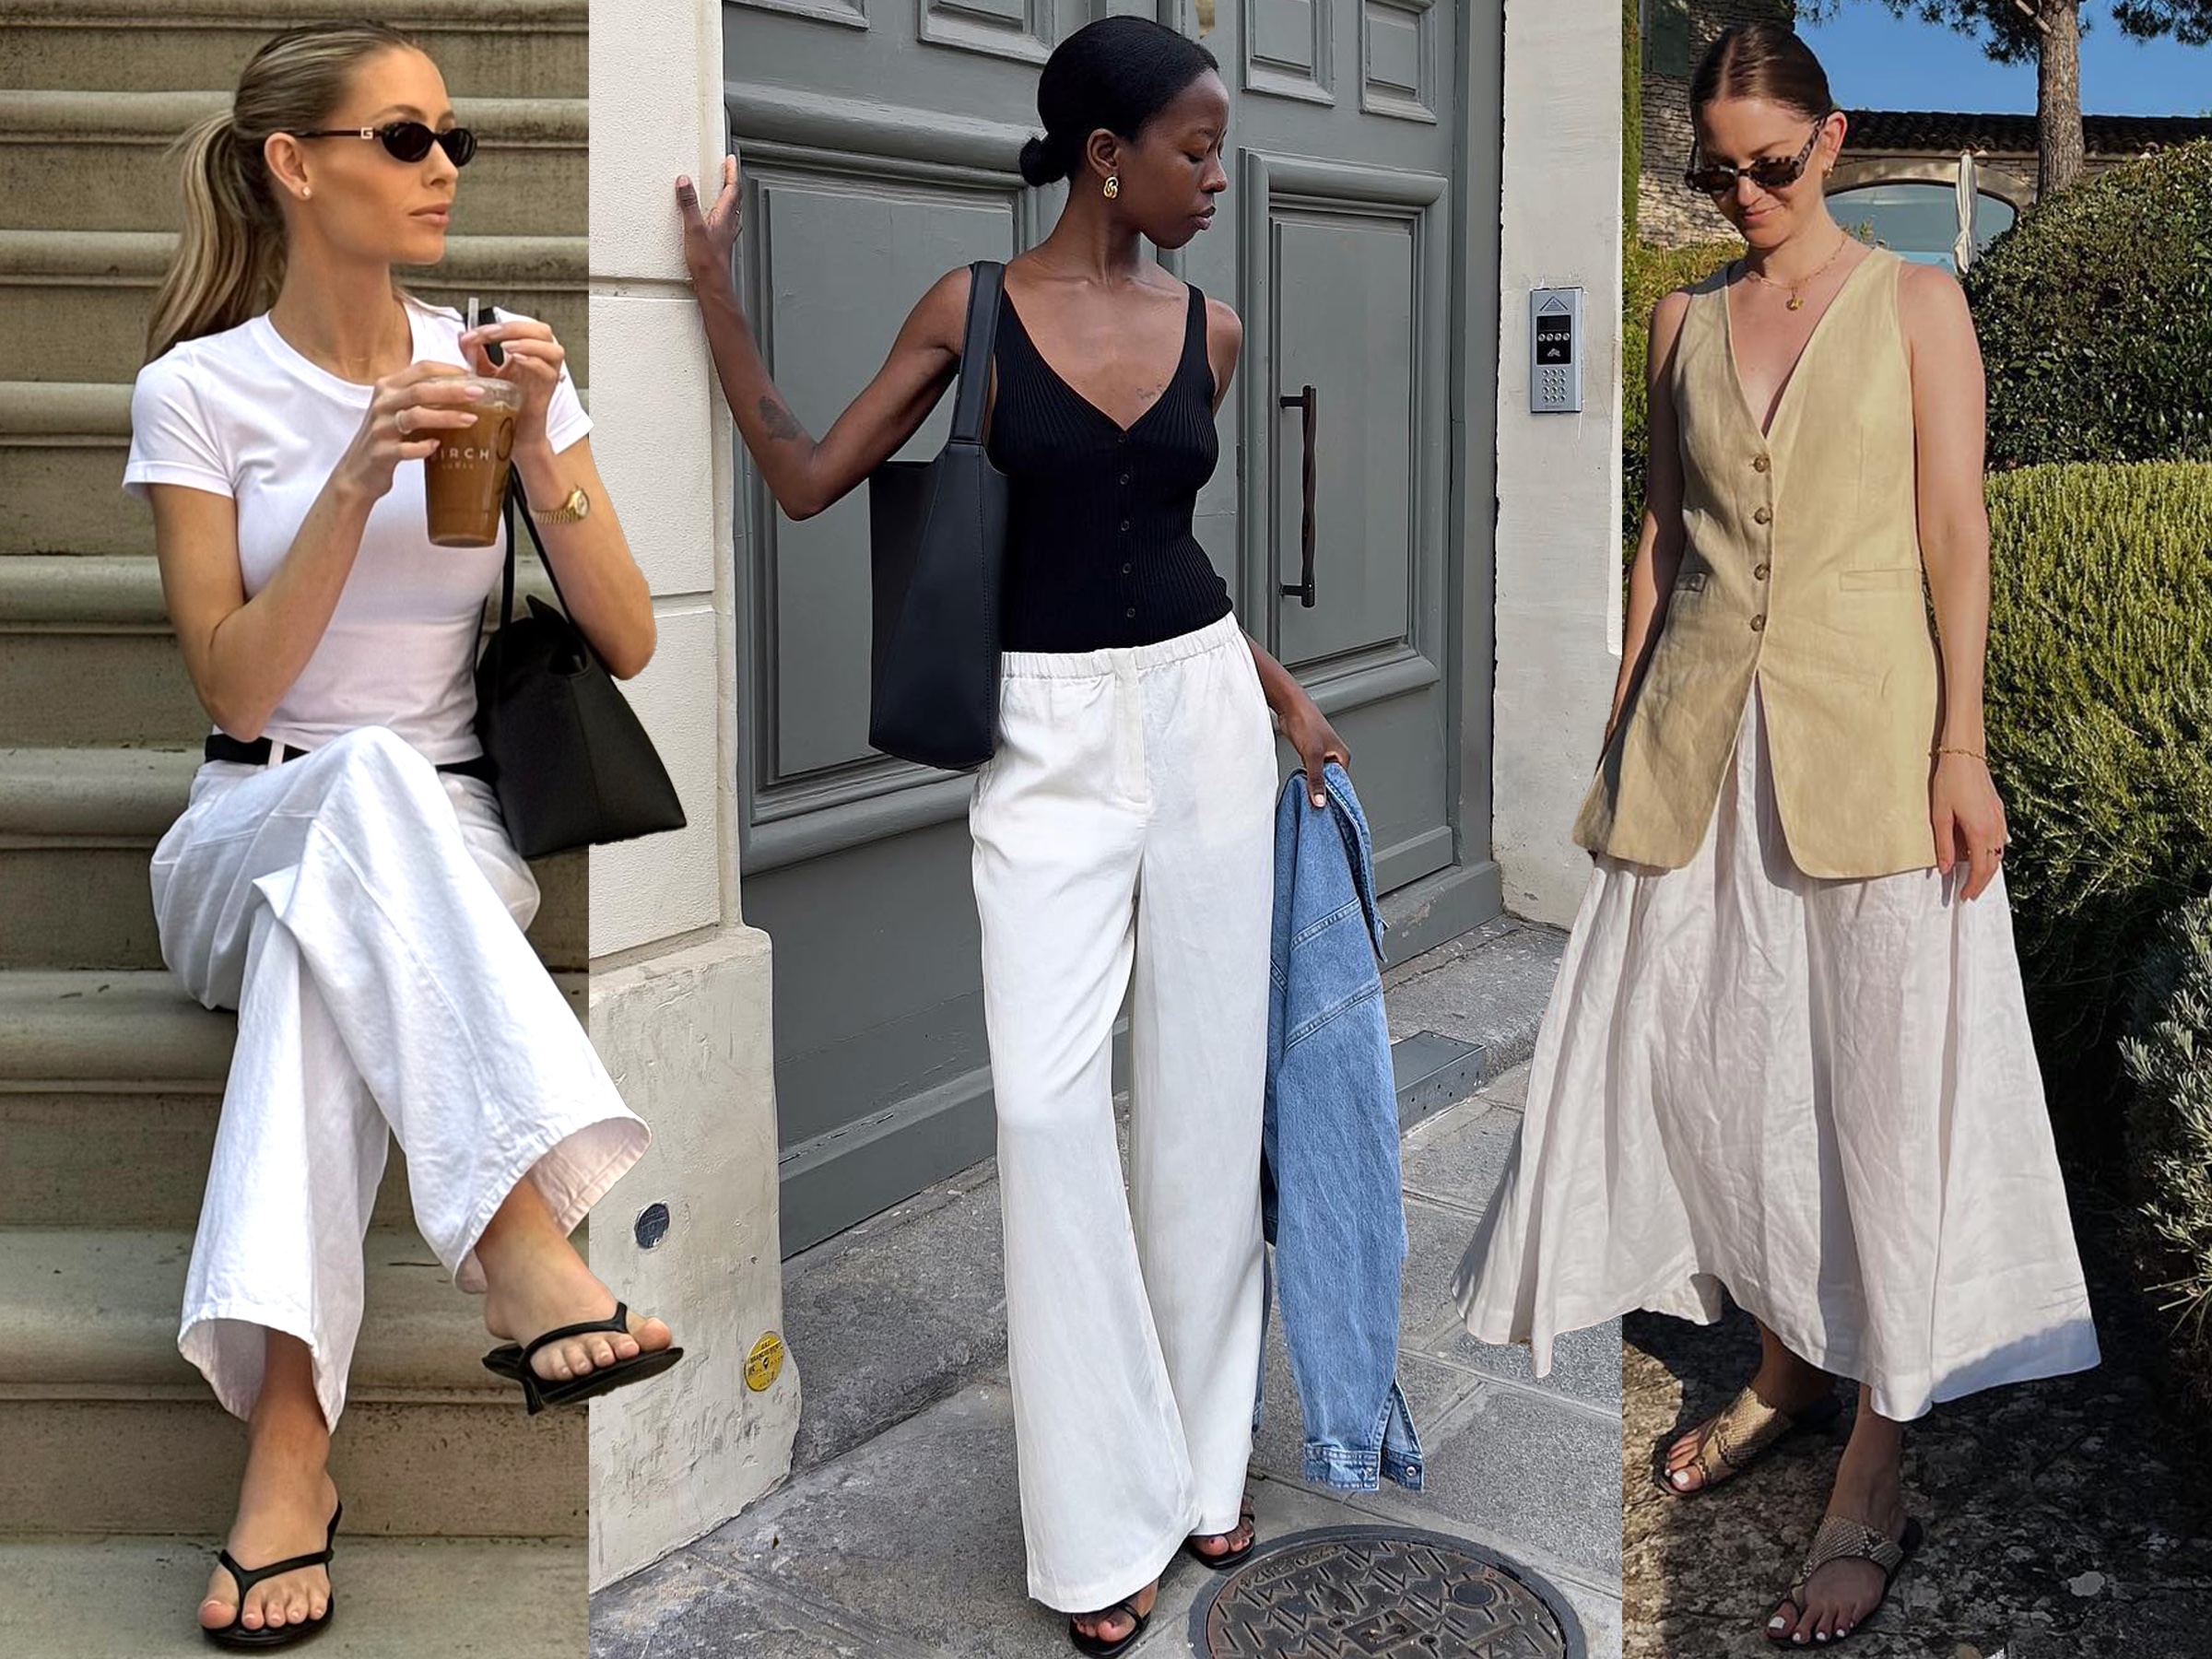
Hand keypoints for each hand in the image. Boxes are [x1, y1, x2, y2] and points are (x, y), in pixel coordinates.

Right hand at [337, 363, 484, 500]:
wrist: (358, 472)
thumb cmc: (387, 438)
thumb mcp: (400, 411)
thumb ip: (423, 399)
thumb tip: (464, 392)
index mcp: (388, 388)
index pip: (420, 369)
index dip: (447, 369)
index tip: (472, 375)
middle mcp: (382, 403)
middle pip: (420, 390)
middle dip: (452, 390)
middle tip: (479, 394)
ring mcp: (380, 428)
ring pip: (414, 416)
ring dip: (445, 417)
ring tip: (470, 420)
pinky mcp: (380, 453)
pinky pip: (404, 449)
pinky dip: (423, 447)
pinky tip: (437, 446)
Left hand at [459, 314, 568, 457]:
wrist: (512, 435)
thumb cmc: (503, 407)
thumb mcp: (484, 374)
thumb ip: (475, 354)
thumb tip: (462, 335)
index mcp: (527, 352)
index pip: (518, 327)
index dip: (494, 326)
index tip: (470, 335)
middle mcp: (541, 361)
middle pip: (540, 330)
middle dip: (513, 327)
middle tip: (490, 334)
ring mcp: (547, 376)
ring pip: (552, 348)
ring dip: (528, 342)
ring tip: (505, 346)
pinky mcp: (547, 391)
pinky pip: (548, 371)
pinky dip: (533, 361)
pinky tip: (515, 359)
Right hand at [676, 152, 742, 292]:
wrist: (712, 285)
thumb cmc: (707, 262)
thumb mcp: (693, 228)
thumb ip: (688, 203)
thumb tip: (684, 182)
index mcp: (724, 216)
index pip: (733, 188)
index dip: (731, 172)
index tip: (729, 160)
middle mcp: (728, 224)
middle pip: (734, 198)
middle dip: (731, 182)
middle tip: (727, 171)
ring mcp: (725, 235)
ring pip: (731, 211)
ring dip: (728, 198)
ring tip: (722, 190)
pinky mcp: (720, 244)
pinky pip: (724, 223)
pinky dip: (721, 214)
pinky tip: (714, 220)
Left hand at [1278, 689, 1349, 808]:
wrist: (1290, 706)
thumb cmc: (1306, 723)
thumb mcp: (1312, 755)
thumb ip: (1316, 779)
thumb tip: (1320, 800)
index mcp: (1342, 757)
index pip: (1341, 784)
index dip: (1332, 796)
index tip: (1323, 809)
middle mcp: (1334, 757)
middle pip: (1329, 782)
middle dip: (1321, 791)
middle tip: (1312, 806)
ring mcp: (1321, 755)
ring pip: (1318, 777)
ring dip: (1312, 785)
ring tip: (1306, 797)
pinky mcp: (1308, 754)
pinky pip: (1309, 772)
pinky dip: (1305, 779)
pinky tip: (1299, 785)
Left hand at [1931, 750, 2006, 900]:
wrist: (1965, 755)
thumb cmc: (1949, 783)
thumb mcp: (1940, 815)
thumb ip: (1944, 845)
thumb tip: (1946, 869)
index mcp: (1979, 831)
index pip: (1980, 869)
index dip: (1973, 885)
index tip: (1964, 896)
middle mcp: (1994, 828)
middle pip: (1993, 864)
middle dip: (1982, 882)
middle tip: (1970, 893)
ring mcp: (1999, 819)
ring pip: (1999, 852)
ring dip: (1988, 868)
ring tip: (1974, 878)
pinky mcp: (1999, 811)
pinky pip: (1999, 839)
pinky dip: (1992, 852)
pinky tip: (1981, 853)